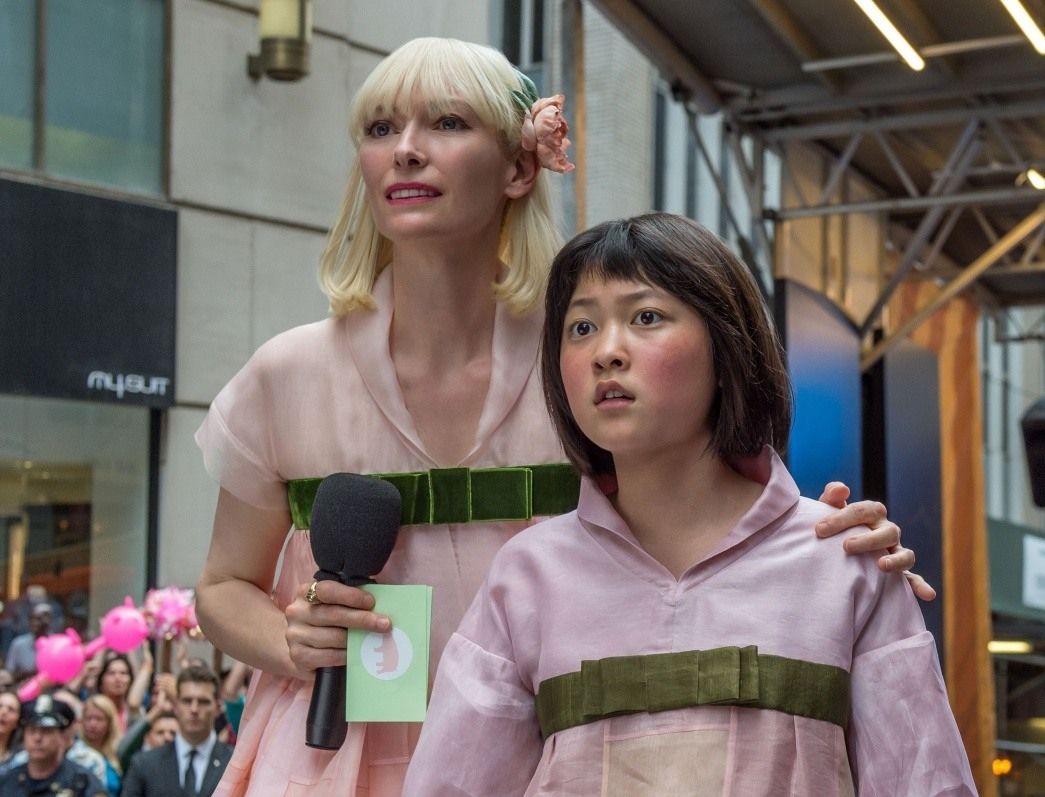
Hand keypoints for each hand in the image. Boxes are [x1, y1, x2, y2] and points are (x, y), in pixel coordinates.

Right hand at [284, 580, 390, 675]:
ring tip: (374, 640)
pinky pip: (329, 656)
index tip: (371, 602)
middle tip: (385, 624)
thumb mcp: (329, 605)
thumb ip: (346, 601)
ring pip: (334, 637)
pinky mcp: (298, 656)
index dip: (351, 596)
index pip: (328, 590)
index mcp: (305, 592)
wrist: (297, 644)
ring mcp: (295, 635)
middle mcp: (297, 612)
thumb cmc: (322, 620)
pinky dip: (346, 655)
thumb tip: (377, 606)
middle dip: (363, 619)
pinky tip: (356, 653)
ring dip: (357, 640)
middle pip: (334, 615)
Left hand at [815, 482, 936, 602]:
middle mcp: (887, 530)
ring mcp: (895, 550)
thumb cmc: (833, 525)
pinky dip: (921, 585)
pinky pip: (912, 578)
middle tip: (846, 546)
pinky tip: (928, 594)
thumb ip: (832, 497)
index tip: (819, 530)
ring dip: (896, 560)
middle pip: (887, 532)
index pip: (863, 511)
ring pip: (905, 554)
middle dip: (867, 539)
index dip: (841, 519)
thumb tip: (841, 488)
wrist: (836, 545)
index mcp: (872, 513)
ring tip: (882, 566)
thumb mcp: (829, 509)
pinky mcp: (898, 571)